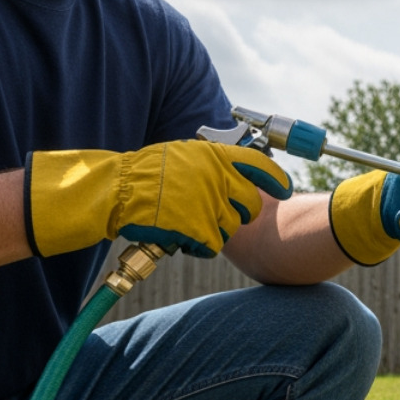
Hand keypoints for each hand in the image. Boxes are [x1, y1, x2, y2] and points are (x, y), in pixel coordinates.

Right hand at [27, 141, 292, 257]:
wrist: (116, 190)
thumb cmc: (145, 173)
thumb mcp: (182, 155)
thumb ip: (212, 162)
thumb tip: (238, 170)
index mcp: (215, 156)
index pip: (260, 166)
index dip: (276, 180)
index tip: (284, 190)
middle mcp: (217, 178)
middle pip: (251, 206)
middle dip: (241, 214)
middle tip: (218, 214)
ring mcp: (209, 204)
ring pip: (232, 227)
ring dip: (215, 230)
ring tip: (189, 221)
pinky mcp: (198, 229)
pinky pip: (213, 245)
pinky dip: (200, 245)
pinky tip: (183, 236)